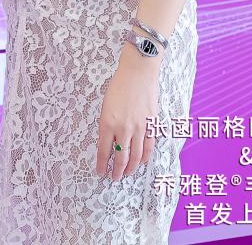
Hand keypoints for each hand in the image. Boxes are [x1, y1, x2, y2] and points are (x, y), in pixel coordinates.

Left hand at [94, 44, 160, 179]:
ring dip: (130, 167)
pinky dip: (144, 157)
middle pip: (120, 157)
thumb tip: (109, 142)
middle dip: (116, 170)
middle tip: (113, 178)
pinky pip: (148, 147)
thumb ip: (107, 125)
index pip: (103, 151)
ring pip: (135, 156)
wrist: (137, 73)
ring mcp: (139, 128)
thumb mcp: (105, 106)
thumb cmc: (118, 86)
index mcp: (107, 123)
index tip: (100, 172)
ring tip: (126, 174)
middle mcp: (123, 128)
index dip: (102, 164)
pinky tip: (140, 162)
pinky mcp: (151, 125)